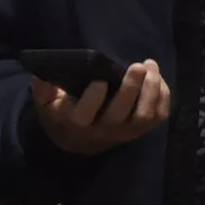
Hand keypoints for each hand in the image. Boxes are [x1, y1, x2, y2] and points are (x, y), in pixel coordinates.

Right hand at [32, 61, 174, 154]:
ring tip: (151, 66)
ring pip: (144, 116)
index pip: (85, 115)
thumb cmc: (62, 112)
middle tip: (137, 66)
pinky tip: (158, 78)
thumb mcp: (46, 101)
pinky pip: (158, 117)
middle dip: (131, 89)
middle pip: (120, 114)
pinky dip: (163, 97)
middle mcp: (103, 130)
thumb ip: (42, 88)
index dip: (93, 99)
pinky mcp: (140, 130)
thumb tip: (41, 74)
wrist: (78, 139)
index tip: (100, 80)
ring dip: (151, 90)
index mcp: (77, 122)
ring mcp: (124, 132)